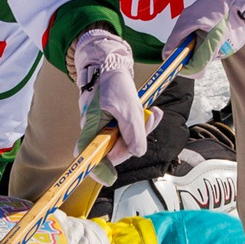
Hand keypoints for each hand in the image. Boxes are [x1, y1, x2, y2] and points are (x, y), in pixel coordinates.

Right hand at [71, 29, 147, 166]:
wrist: (109, 65)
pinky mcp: (113, 124)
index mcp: (91, 131)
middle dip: (136, 140)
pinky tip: (151, 112)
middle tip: (149, 120)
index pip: (92, 159)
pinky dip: (141, 124)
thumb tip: (136, 152)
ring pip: (126, 140)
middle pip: (116, 151)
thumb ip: (133, 133)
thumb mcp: (128, 108)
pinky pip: (129, 131)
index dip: (100, 171)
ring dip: (143, 129)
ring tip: (153, 113)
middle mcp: (96, 133)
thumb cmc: (113, 84)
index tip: (109, 179)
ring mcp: (105, 129)